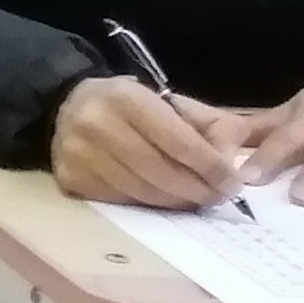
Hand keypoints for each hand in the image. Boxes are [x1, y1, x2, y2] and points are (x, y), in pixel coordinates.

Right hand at [49, 73, 254, 209]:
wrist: (67, 106)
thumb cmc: (133, 107)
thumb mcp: (175, 103)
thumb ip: (214, 127)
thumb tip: (235, 167)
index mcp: (127, 97)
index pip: (179, 142)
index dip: (211, 167)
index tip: (233, 184)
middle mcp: (96, 123)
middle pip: (160, 172)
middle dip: (197, 190)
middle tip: (219, 198)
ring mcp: (78, 153)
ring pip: (141, 192)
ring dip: (176, 202)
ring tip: (195, 201)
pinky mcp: (69, 178)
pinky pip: (120, 201)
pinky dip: (148, 205)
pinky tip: (162, 200)